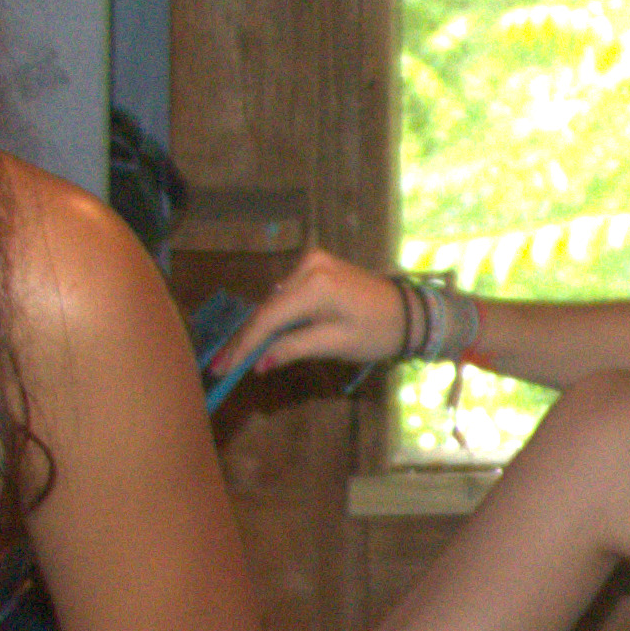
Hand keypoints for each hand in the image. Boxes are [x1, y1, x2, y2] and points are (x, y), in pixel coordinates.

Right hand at [211, 247, 401, 387]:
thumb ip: (294, 348)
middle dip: (244, 339)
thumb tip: (260, 363)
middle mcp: (308, 266)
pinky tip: (259, 338)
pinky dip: (274, 317)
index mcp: (315, 285)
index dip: (244, 346)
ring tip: (233, 356)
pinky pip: (286, 295)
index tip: (223, 368)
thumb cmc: (379, 331)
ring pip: (274, 302)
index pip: (268, 319)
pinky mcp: (316, 266)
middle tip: (219, 365)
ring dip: (256, 329)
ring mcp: (312, 262)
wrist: (410, 311)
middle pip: (266, 309)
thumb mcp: (336, 344)